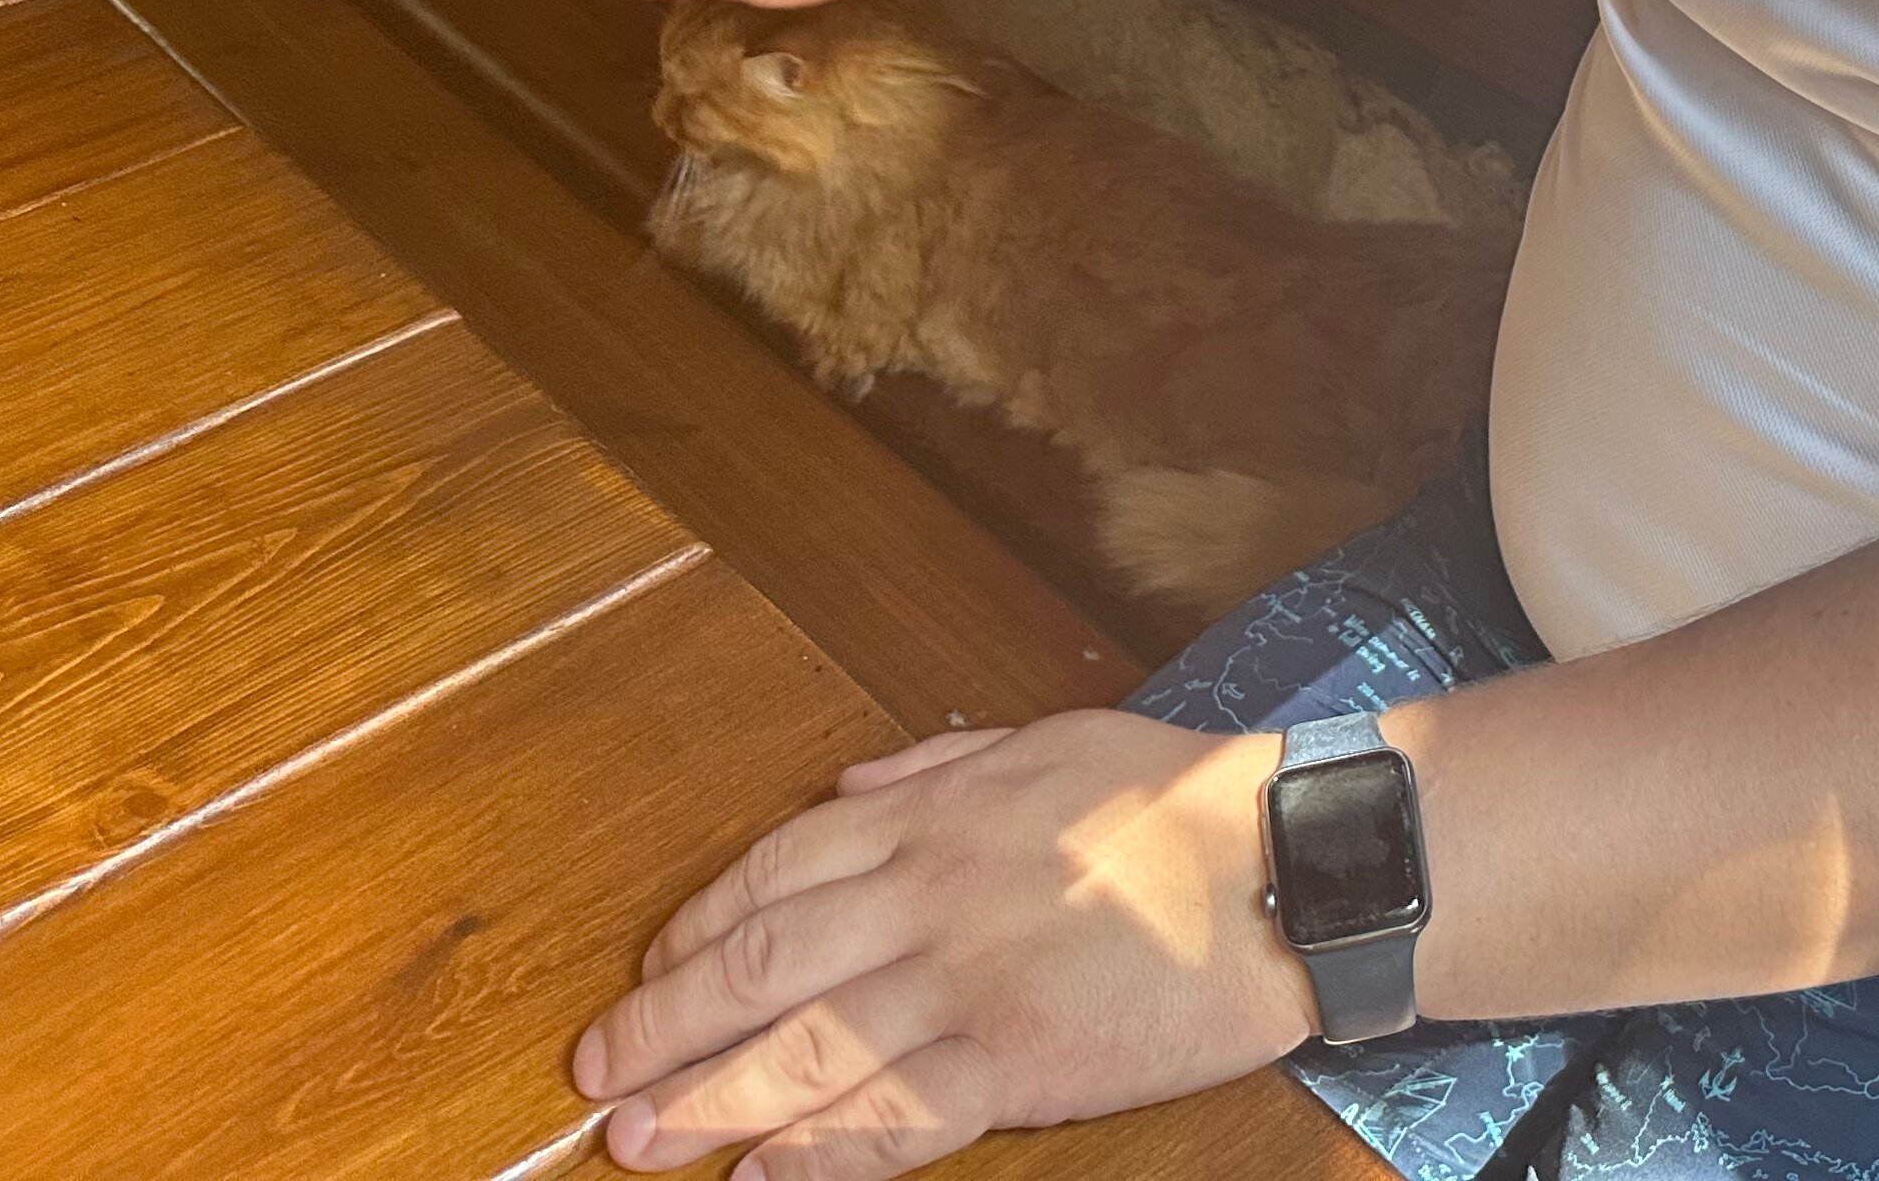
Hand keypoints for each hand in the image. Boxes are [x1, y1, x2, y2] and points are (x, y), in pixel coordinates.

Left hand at [570, 709, 1316, 1176]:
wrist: (1281, 864)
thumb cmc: (1175, 797)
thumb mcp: (1045, 742)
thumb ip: (933, 766)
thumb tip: (840, 791)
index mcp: (933, 816)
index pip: (775, 871)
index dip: (696, 925)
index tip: (649, 965)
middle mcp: (928, 898)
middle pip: (760, 963)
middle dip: (664, 1023)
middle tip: (597, 1074)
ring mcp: (967, 986)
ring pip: (802, 1049)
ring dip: (707, 1100)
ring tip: (638, 1142)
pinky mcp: (1016, 1066)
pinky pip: (892, 1120)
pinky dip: (815, 1156)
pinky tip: (758, 1178)